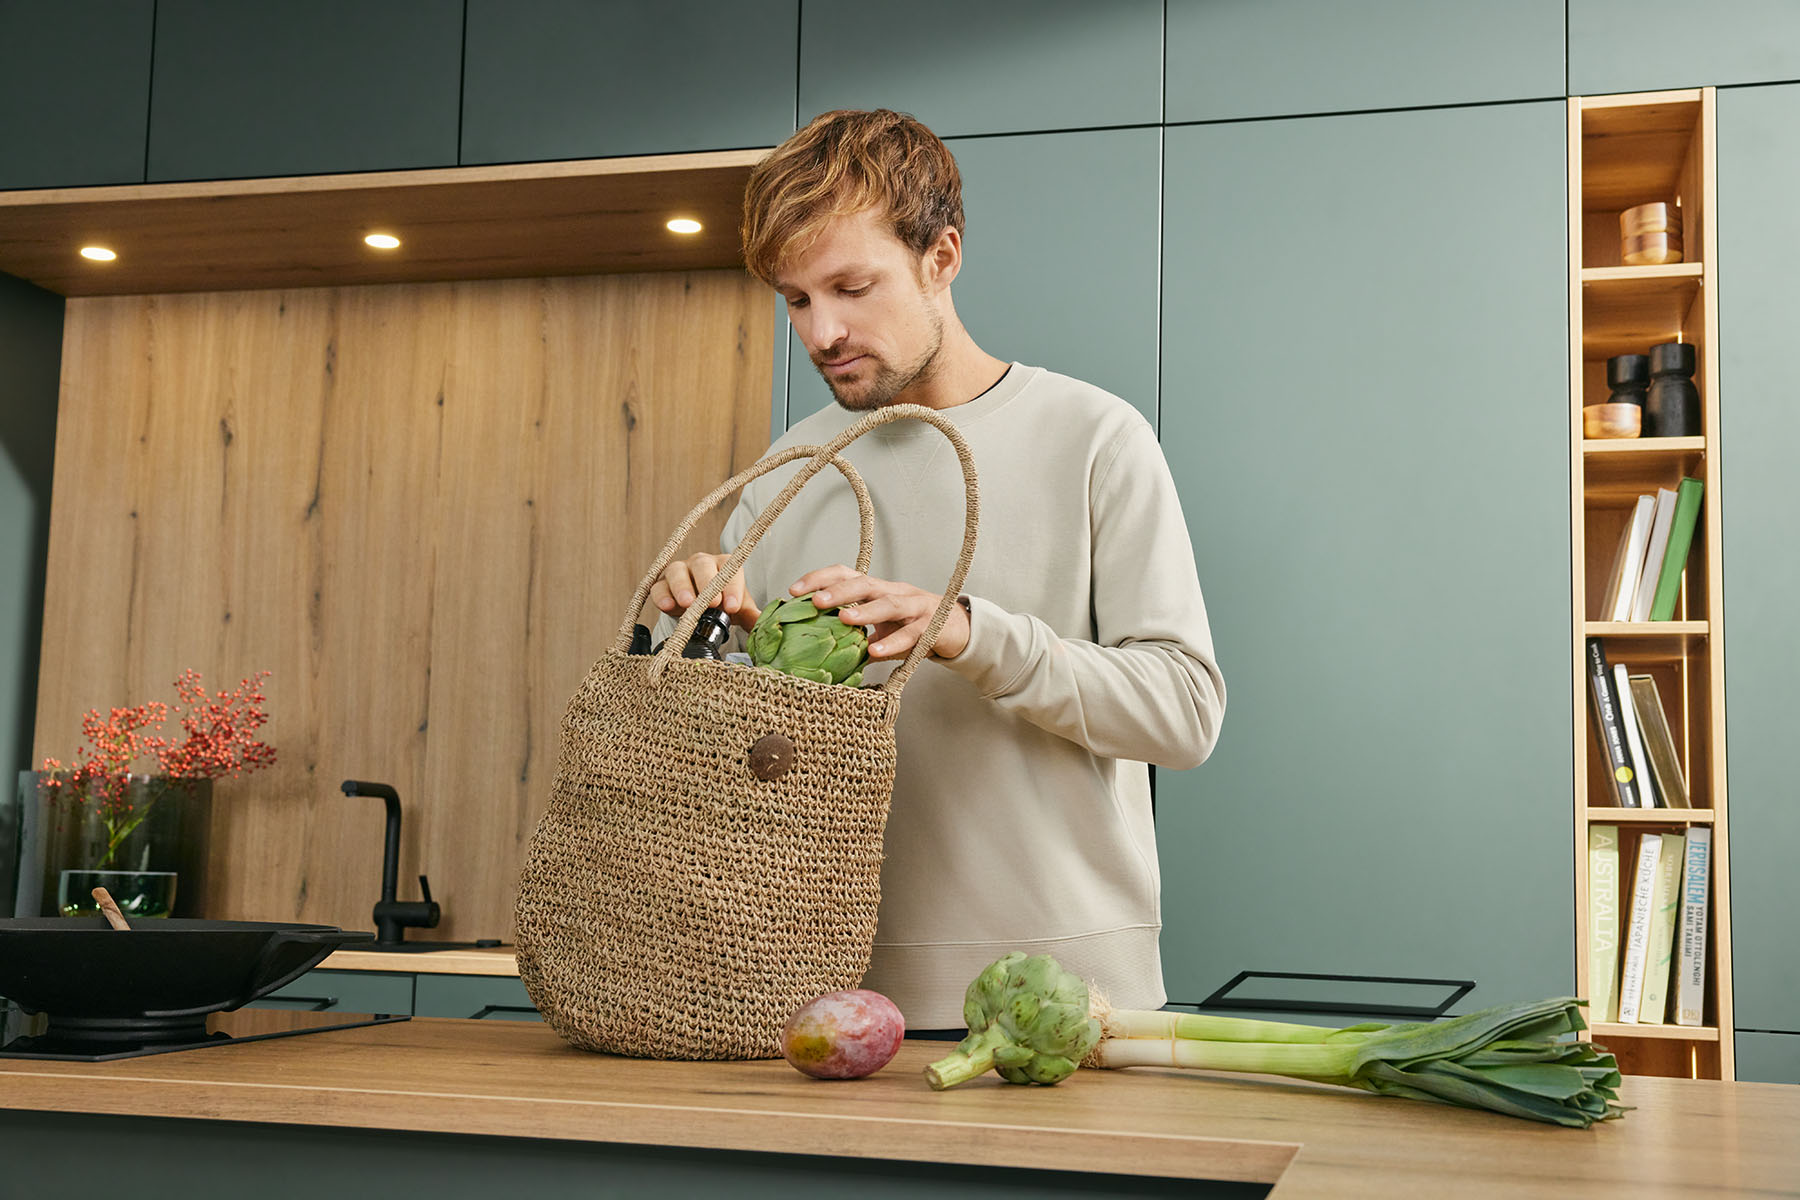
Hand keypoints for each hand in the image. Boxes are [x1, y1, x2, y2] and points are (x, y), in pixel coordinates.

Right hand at [650, 552, 759, 629]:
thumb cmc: (722, 604)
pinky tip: (667, 607)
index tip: (733, 607)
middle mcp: (702, 563)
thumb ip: (752, 616)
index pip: (730, 570)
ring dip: (682, 587)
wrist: (700, 609)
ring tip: (688, 604)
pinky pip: (658, 586)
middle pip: (703, 565)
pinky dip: (662, 595)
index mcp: (725, 565)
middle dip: (707, 583)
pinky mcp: (662, 584)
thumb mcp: (739, 609)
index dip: (732, 588)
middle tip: (712, 604)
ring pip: (677, 571)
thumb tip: (769, 625)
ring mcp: (680, 571)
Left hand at [791, 565, 969, 660]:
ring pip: (888, 604)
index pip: (845, 575)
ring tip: (843, 620)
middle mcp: (893, 592)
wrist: (956, 628)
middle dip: (838, 590)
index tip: (793, 591)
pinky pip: (910, 634)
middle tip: (815, 601)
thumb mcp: (879, 626)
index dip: (819, 578)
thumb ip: (853, 636)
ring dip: (865, 612)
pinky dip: (892, 643)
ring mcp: (913, 607)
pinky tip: (876, 652)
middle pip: (864, 584)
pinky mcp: (930, 626)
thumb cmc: (910, 627)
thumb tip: (816, 652)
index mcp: (876, 590)